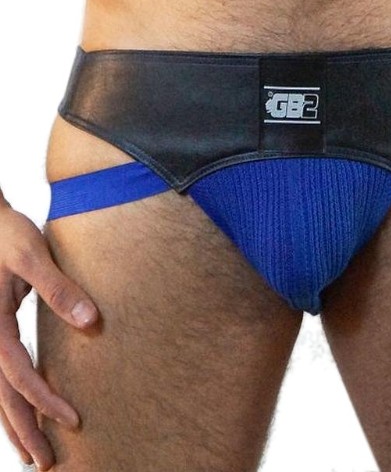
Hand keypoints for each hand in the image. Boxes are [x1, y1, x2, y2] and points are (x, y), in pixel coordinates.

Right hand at [0, 196, 99, 469]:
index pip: (19, 375)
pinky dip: (11, 398)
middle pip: (1, 394)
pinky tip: (26, 409)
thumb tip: (90, 322)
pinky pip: (1, 373)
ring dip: (14, 422)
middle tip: (46, 463)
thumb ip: (59, 288)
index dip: (44, 401)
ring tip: (33, 454)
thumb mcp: (33, 256)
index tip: (73, 420)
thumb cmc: (8, 234)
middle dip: (24, 429)